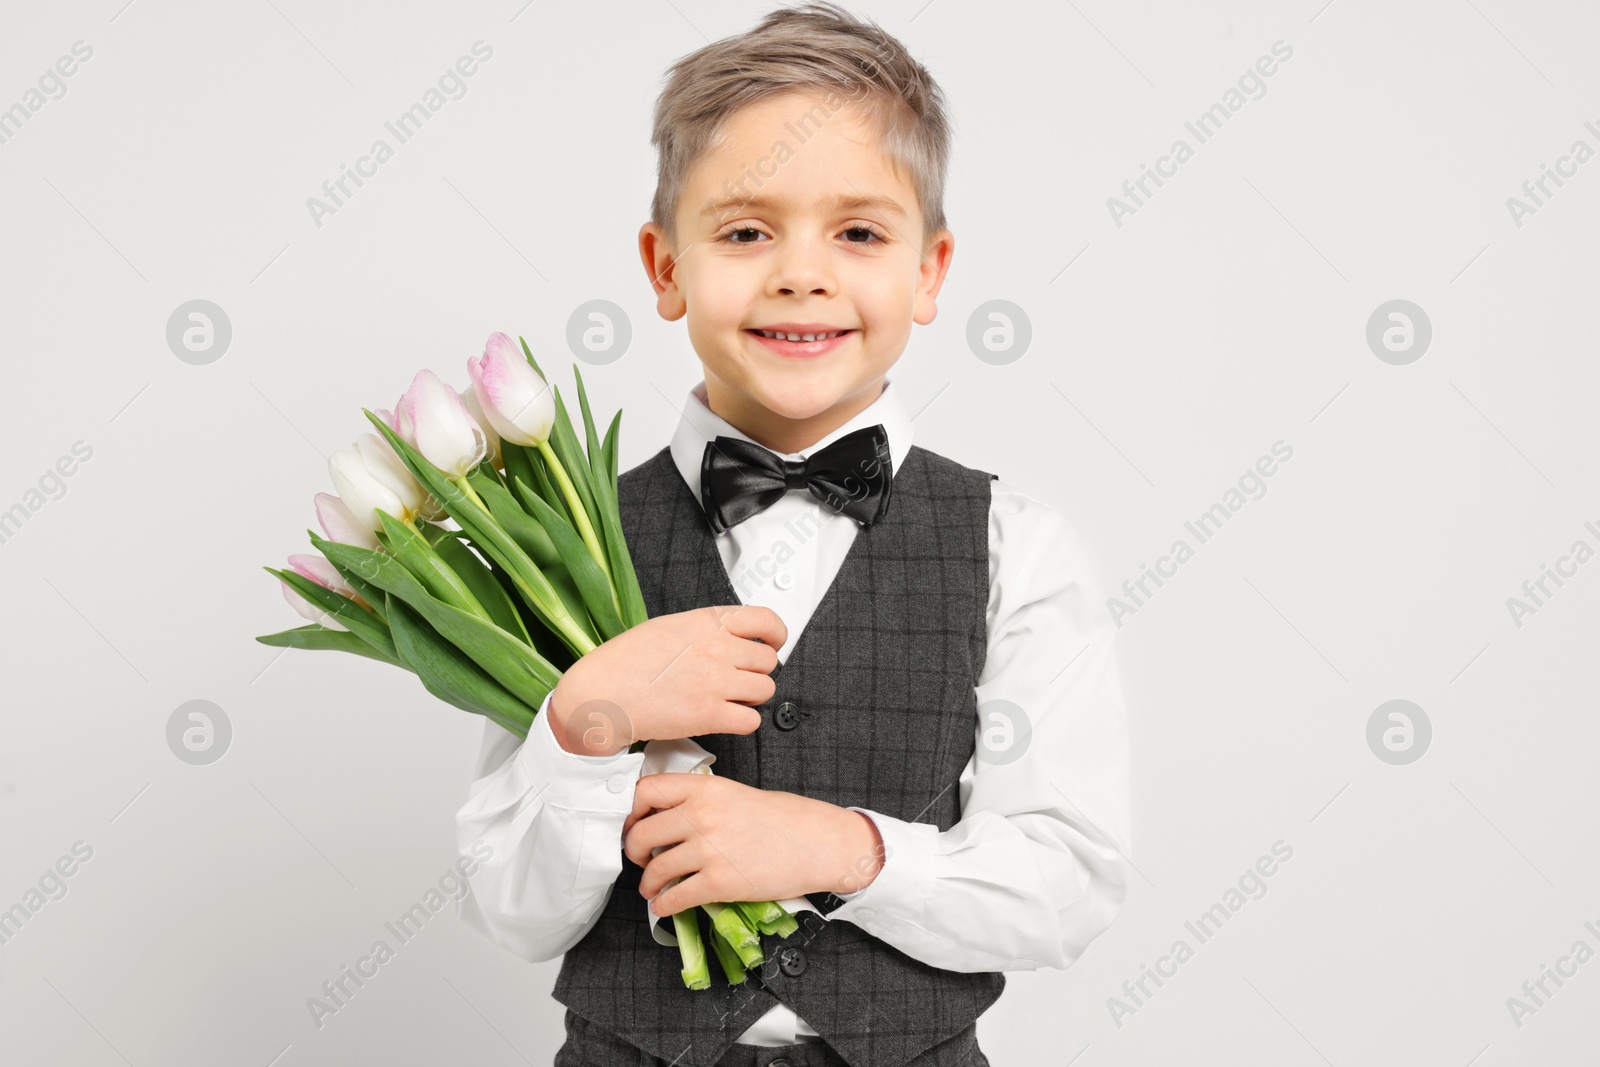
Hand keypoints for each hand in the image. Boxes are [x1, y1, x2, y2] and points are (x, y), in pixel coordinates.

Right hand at [548, 605, 786, 755]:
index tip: (774, 644)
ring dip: (751, 698)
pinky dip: (742, 722)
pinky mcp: (709, 714)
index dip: (777, 635)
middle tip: (739, 679)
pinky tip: (724, 718)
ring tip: (729, 699)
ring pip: (765, 690)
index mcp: (706, 622)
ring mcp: (714, 681)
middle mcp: (715, 648)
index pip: (766, 620)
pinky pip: (751, 721)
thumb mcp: (668, 626)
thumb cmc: (626, 662)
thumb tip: (731, 636)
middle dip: (756, 672)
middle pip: (768, 661)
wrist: (601, 694)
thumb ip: (705, 629)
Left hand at [622, 772, 883, 916]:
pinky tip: (665, 905)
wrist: (817, 843)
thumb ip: (698, 801)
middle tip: (641, 858)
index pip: (645, 792)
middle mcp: (701, 815)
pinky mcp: (718, 883)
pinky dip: (663, 906)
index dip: (631, 812)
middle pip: (641, 834)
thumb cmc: (782, 818)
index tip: (632, 823)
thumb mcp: (734, 793)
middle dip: (634, 852)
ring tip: (653, 887)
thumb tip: (664, 819)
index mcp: (704, 788)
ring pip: (654, 870)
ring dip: (648, 883)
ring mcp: (708, 850)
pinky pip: (674, 898)